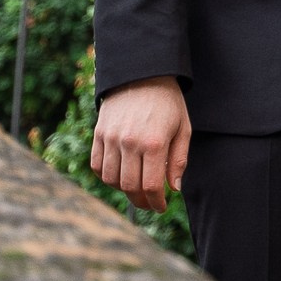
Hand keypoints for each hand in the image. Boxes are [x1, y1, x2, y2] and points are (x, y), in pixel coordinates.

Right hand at [91, 78, 190, 212]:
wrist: (142, 74)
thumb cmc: (168, 102)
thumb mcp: (183, 128)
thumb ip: (179, 160)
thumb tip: (173, 188)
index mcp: (154, 143)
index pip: (151, 186)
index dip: (156, 202)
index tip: (161, 207)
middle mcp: (130, 143)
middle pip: (130, 187)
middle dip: (141, 201)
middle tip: (149, 203)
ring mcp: (111, 138)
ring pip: (111, 179)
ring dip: (124, 190)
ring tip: (136, 189)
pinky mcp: (99, 133)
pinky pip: (97, 165)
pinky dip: (107, 176)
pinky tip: (120, 175)